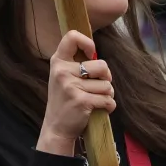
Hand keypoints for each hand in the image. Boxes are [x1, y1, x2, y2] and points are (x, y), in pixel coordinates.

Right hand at [36, 30, 113, 154]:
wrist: (56, 128)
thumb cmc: (64, 99)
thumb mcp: (62, 76)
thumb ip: (75, 62)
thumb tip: (96, 50)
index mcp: (58, 61)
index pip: (72, 36)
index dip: (87, 43)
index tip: (91, 55)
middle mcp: (62, 71)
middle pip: (102, 65)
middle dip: (106, 78)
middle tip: (97, 86)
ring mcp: (71, 86)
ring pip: (107, 85)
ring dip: (107, 94)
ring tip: (95, 100)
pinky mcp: (82, 101)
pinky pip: (108, 100)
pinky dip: (109, 106)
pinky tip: (99, 109)